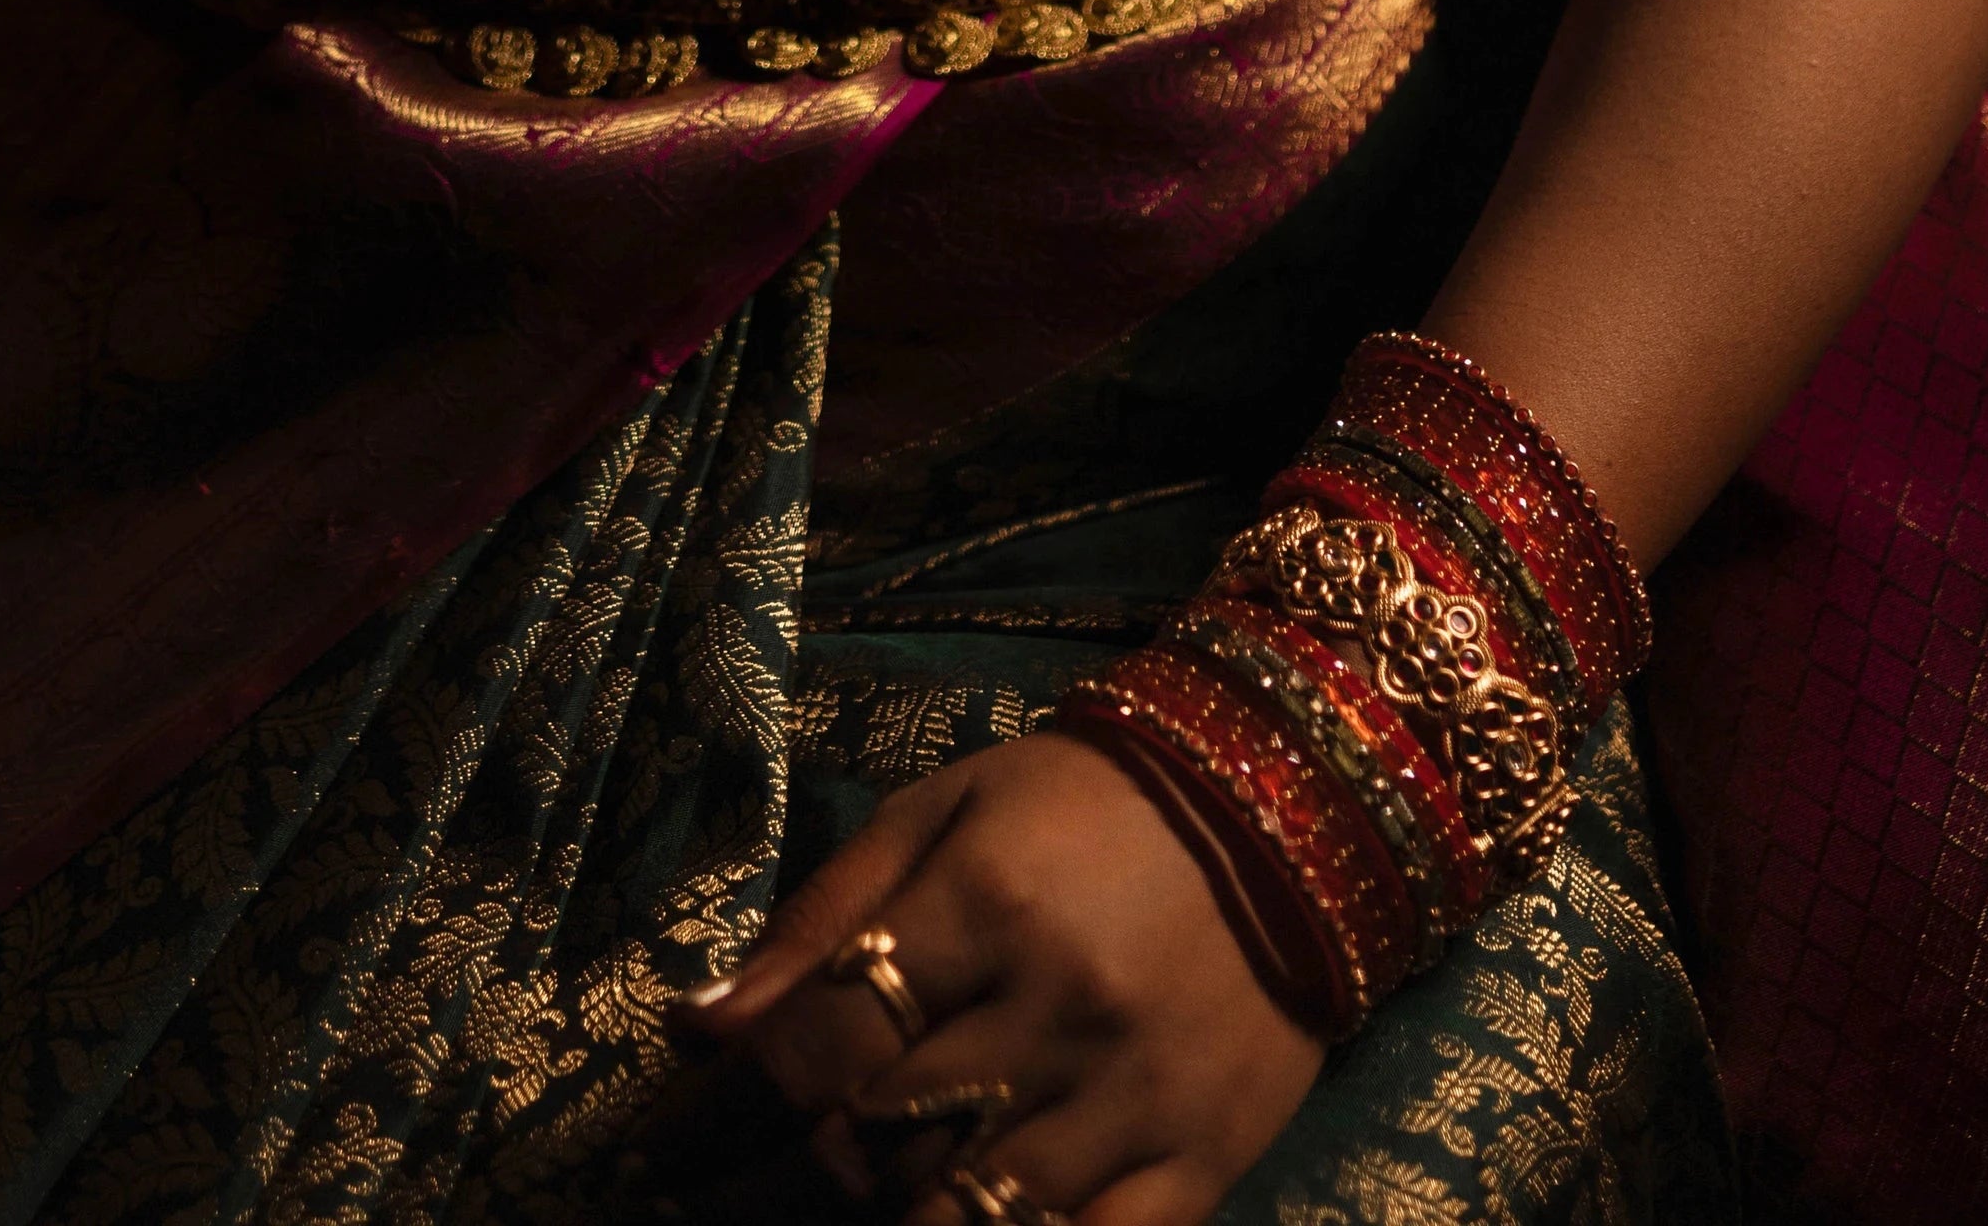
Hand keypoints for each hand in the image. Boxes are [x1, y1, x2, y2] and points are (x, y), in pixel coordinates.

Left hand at [697, 728, 1321, 1225]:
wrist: (1287, 806)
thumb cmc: (1085, 803)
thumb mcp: (946, 813)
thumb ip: (825, 916)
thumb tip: (701, 1028)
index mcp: (989, 904)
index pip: (830, 1038)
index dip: (756, 1090)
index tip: (723, 1111)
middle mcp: (1058, 1008)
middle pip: (888, 1138)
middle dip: (824, 1157)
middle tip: (802, 1151)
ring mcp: (1134, 1096)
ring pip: (976, 1215)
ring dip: (906, 1215)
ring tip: (887, 1186)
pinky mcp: (1202, 1163)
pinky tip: (980, 1225)